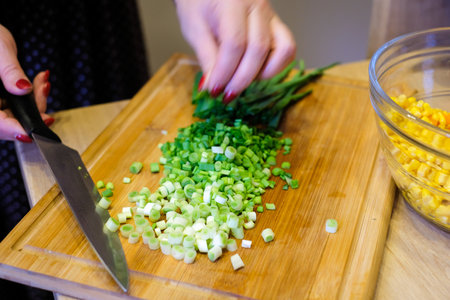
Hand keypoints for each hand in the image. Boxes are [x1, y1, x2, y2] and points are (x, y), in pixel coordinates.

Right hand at [0, 24, 51, 141]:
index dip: (13, 130)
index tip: (32, 132)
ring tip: (43, 82)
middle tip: (44, 90)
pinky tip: (40, 82)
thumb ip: (9, 71)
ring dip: (36, 102)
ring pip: (16, 116)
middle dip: (33, 111)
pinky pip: (19, 107)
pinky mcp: (2, 102)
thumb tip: (23, 88)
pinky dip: (33, 97)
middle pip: (9, 122)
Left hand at [175, 0, 295, 103]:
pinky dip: (275, 67)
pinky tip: (255, 73)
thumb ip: (206, 57)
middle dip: (241, 79)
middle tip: (226, 95)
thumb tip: (212, 86)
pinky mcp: (277, 25)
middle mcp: (258, 7)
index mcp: (233, 3)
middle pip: (259, 49)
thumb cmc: (198, 3)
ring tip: (241, 81)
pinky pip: (287, 48)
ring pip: (282, 50)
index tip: (213, 90)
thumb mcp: (194, 28)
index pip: (235, 43)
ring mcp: (271, 16)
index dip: (225, 72)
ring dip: (263, 74)